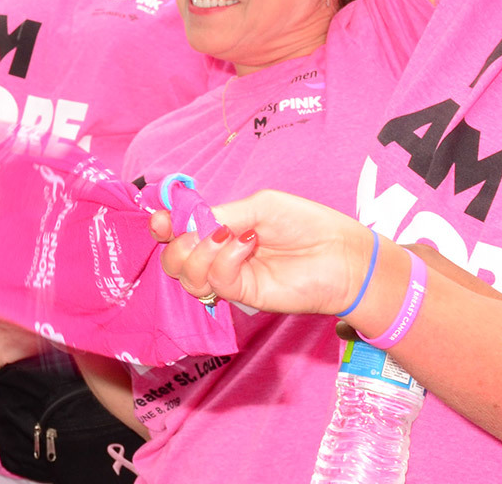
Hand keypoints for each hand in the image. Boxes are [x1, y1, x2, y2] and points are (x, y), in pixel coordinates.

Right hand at [149, 189, 372, 315]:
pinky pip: (216, 281)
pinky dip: (224, 260)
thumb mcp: (260, 205)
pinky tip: (246, 246)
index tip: (160, 220)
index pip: (178, 231)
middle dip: (176, 244)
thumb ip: (223, 213)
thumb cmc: (306, 223)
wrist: (342, 255)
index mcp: (219, 228)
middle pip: (173, 258)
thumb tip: (189, 222)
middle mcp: (219, 254)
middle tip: (196, 232)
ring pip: (187, 275)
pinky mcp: (243, 295)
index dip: (162, 226)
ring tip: (226, 237)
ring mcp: (229, 276)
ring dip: (199, 253)